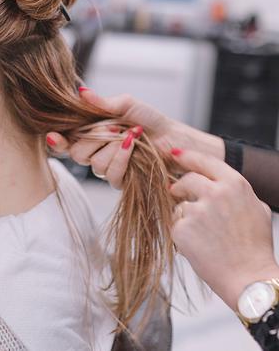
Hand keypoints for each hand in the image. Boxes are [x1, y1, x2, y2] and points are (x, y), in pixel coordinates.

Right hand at [46, 88, 223, 188]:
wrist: (174, 139)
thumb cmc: (151, 121)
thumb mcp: (126, 105)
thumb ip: (102, 102)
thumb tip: (81, 91)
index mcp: (90, 134)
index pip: (65, 142)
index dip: (57, 141)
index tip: (53, 135)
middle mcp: (95, 152)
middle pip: (77, 153)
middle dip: (95, 139)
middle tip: (113, 127)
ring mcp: (107, 168)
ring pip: (94, 164)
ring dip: (114, 147)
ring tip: (131, 134)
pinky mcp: (120, 181)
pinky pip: (111, 174)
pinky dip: (123, 157)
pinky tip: (134, 145)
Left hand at [170, 148, 278, 309]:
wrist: (248, 277)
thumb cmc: (254, 246)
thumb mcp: (256, 209)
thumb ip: (236, 191)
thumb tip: (219, 181)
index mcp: (235, 185)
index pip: (205, 161)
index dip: (187, 156)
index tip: (175, 153)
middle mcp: (215, 193)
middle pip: (187, 179)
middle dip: (180, 187)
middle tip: (177, 193)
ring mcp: (197, 210)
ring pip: (180, 204)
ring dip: (185, 215)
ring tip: (205, 234)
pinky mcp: (182, 228)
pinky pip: (175, 223)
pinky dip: (182, 232)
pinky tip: (198, 244)